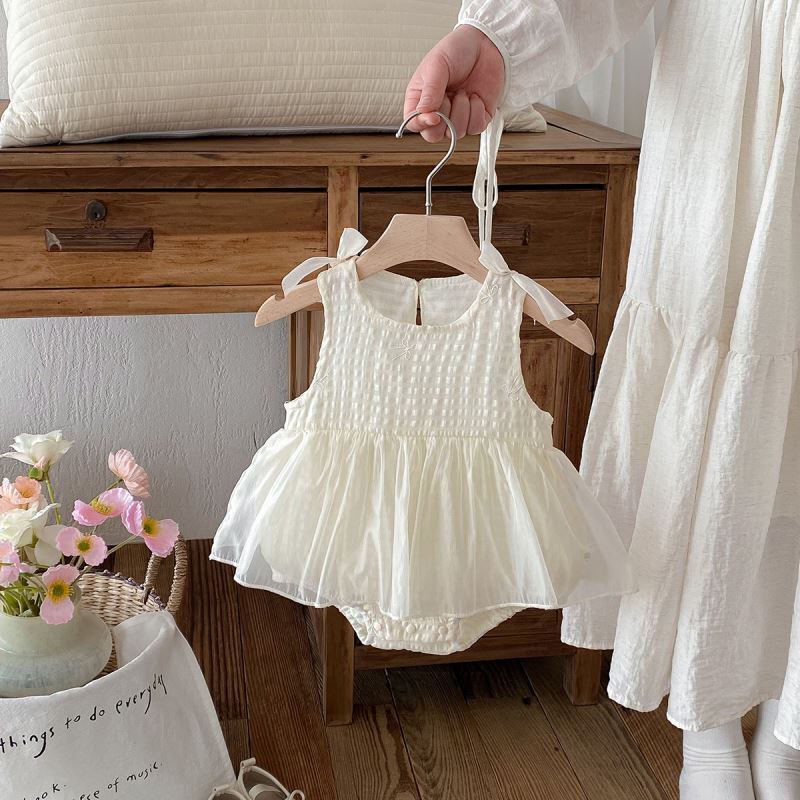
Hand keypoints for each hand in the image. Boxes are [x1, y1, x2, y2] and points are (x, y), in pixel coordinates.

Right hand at [404, 25, 504, 142]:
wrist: (486, 43)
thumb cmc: (457, 50)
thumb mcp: (438, 65)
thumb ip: (430, 90)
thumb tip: (424, 112)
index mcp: (421, 99)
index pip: (414, 124)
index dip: (422, 124)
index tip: (434, 115)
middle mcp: (437, 111)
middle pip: (434, 135)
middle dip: (444, 119)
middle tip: (450, 96)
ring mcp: (457, 117)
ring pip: (456, 133)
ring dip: (462, 111)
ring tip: (463, 91)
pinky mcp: (476, 118)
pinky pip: (475, 128)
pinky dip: (477, 112)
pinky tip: (475, 96)